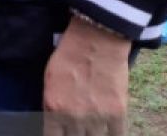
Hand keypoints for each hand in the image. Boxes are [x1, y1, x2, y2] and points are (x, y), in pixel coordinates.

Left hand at [42, 16, 130, 135]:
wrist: (96, 40)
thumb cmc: (68, 55)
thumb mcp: (49, 79)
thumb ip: (51, 104)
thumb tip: (54, 123)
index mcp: (53, 108)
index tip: (61, 134)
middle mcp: (74, 117)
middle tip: (77, 129)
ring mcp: (97, 118)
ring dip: (92, 135)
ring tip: (90, 129)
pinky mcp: (118, 114)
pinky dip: (112, 135)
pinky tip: (107, 131)